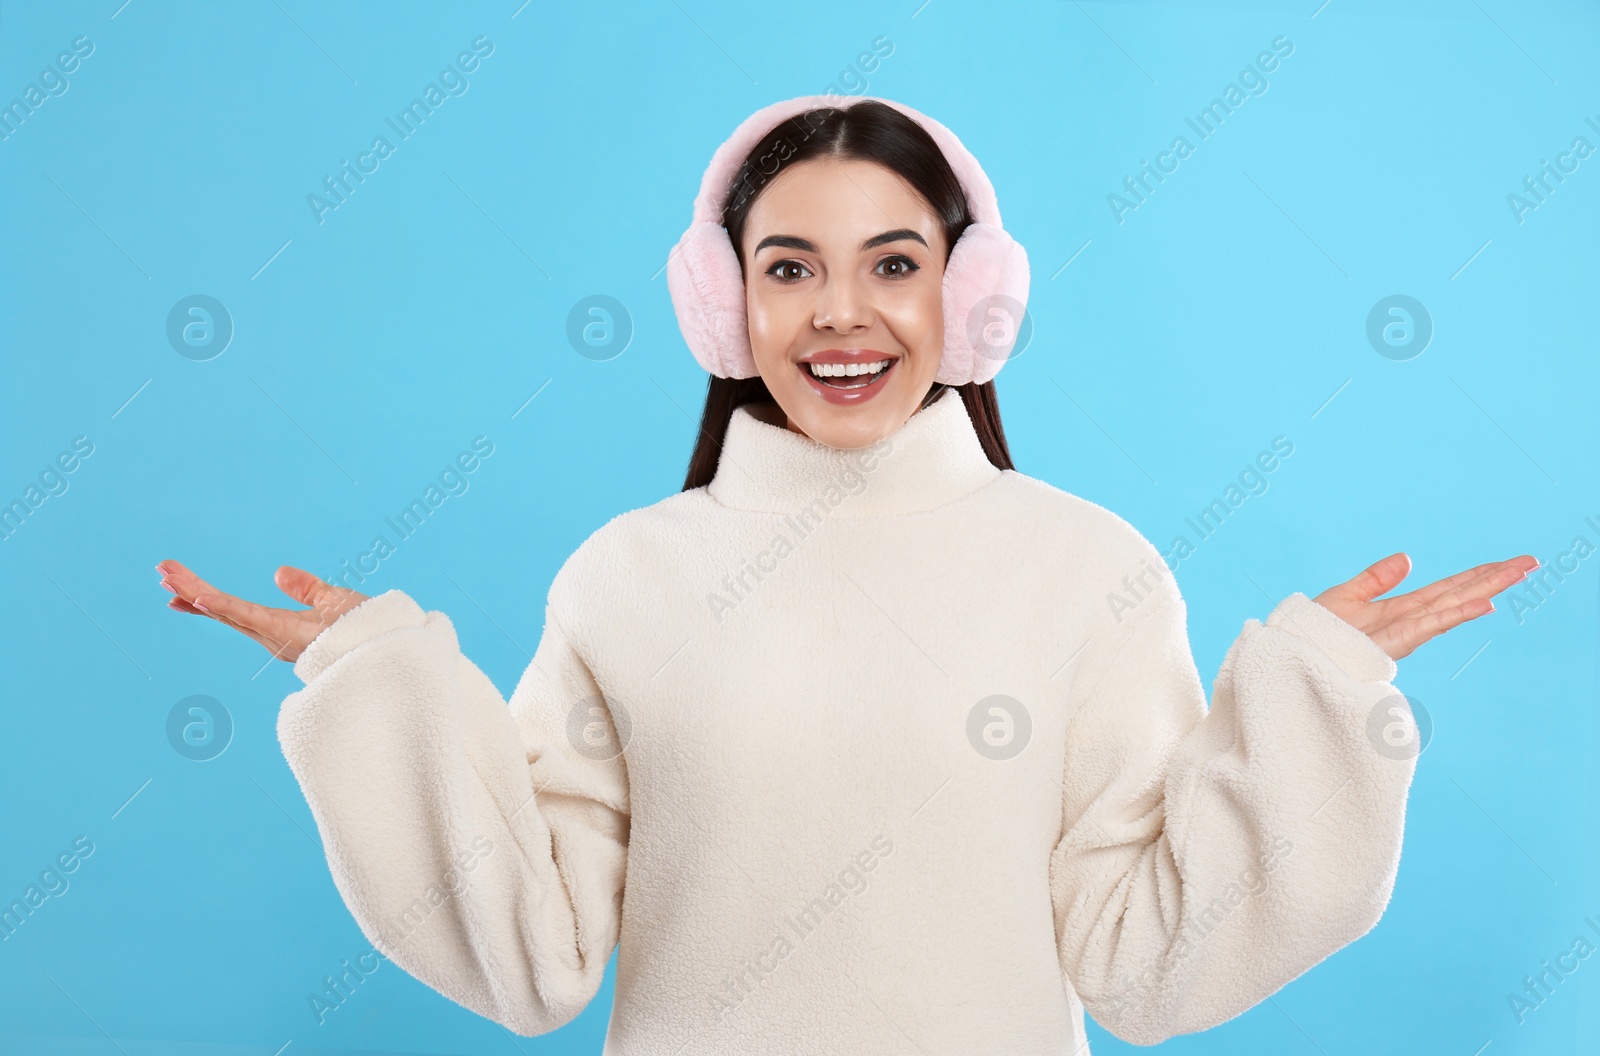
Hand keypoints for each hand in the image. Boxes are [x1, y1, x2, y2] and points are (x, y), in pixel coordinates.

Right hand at [154, 559, 369, 663]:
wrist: (387, 648)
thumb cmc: (366, 630)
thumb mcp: (332, 599)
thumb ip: (307, 588)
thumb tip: (279, 573)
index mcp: (279, 625)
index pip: (234, 609)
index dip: (206, 597)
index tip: (179, 586)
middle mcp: (272, 633)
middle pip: (223, 609)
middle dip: (191, 591)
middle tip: (161, 572)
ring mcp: (276, 635)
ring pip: (228, 611)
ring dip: (196, 593)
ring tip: (167, 576)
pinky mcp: (284, 634)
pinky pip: (248, 617)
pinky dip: (222, 606)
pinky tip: (198, 596)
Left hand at [1313, 552, 1538, 660]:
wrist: (1289, 659)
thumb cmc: (1312, 634)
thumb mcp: (1345, 597)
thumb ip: (1376, 579)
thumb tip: (1408, 558)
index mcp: (1398, 610)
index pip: (1446, 590)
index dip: (1476, 576)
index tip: (1508, 563)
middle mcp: (1407, 623)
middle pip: (1458, 596)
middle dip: (1493, 580)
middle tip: (1530, 562)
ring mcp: (1401, 635)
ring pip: (1451, 608)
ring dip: (1485, 591)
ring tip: (1518, 574)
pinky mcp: (1389, 646)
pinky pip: (1427, 627)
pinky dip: (1455, 615)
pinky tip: (1481, 605)